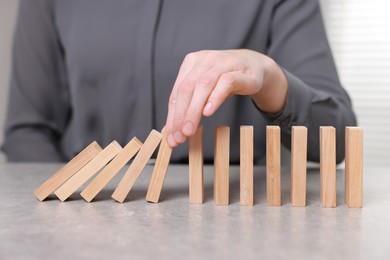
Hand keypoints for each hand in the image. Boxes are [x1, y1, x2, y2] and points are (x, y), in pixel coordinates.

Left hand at [165, 49, 287, 146]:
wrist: (255, 67)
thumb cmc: (225, 80)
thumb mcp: (204, 91)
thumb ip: (189, 107)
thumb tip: (172, 131)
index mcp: (191, 62)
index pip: (177, 93)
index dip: (172, 116)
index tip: (171, 137)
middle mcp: (205, 60)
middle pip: (187, 89)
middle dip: (181, 115)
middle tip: (180, 136)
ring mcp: (223, 63)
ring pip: (204, 86)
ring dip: (194, 110)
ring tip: (190, 130)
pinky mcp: (240, 72)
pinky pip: (225, 83)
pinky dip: (215, 98)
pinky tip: (208, 112)